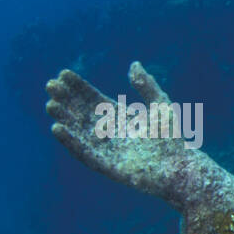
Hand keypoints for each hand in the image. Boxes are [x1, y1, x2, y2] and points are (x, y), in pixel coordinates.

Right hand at [46, 62, 205, 204]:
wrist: (183, 169)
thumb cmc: (174, 139)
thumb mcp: (161, 106)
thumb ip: (146, 86)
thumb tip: (133, 64)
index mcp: (121, 118)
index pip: (94, 100)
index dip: (78, 88)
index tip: (63, 74)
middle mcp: (111, 133)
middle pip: (82, 114)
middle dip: (66, 101)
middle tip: (51, 86)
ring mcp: (108, 150)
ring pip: (79, 133)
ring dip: (64, 119)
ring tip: (51, 104)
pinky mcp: (107, 166)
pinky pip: (84, 154)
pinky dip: (71, 142)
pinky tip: (57, 128)